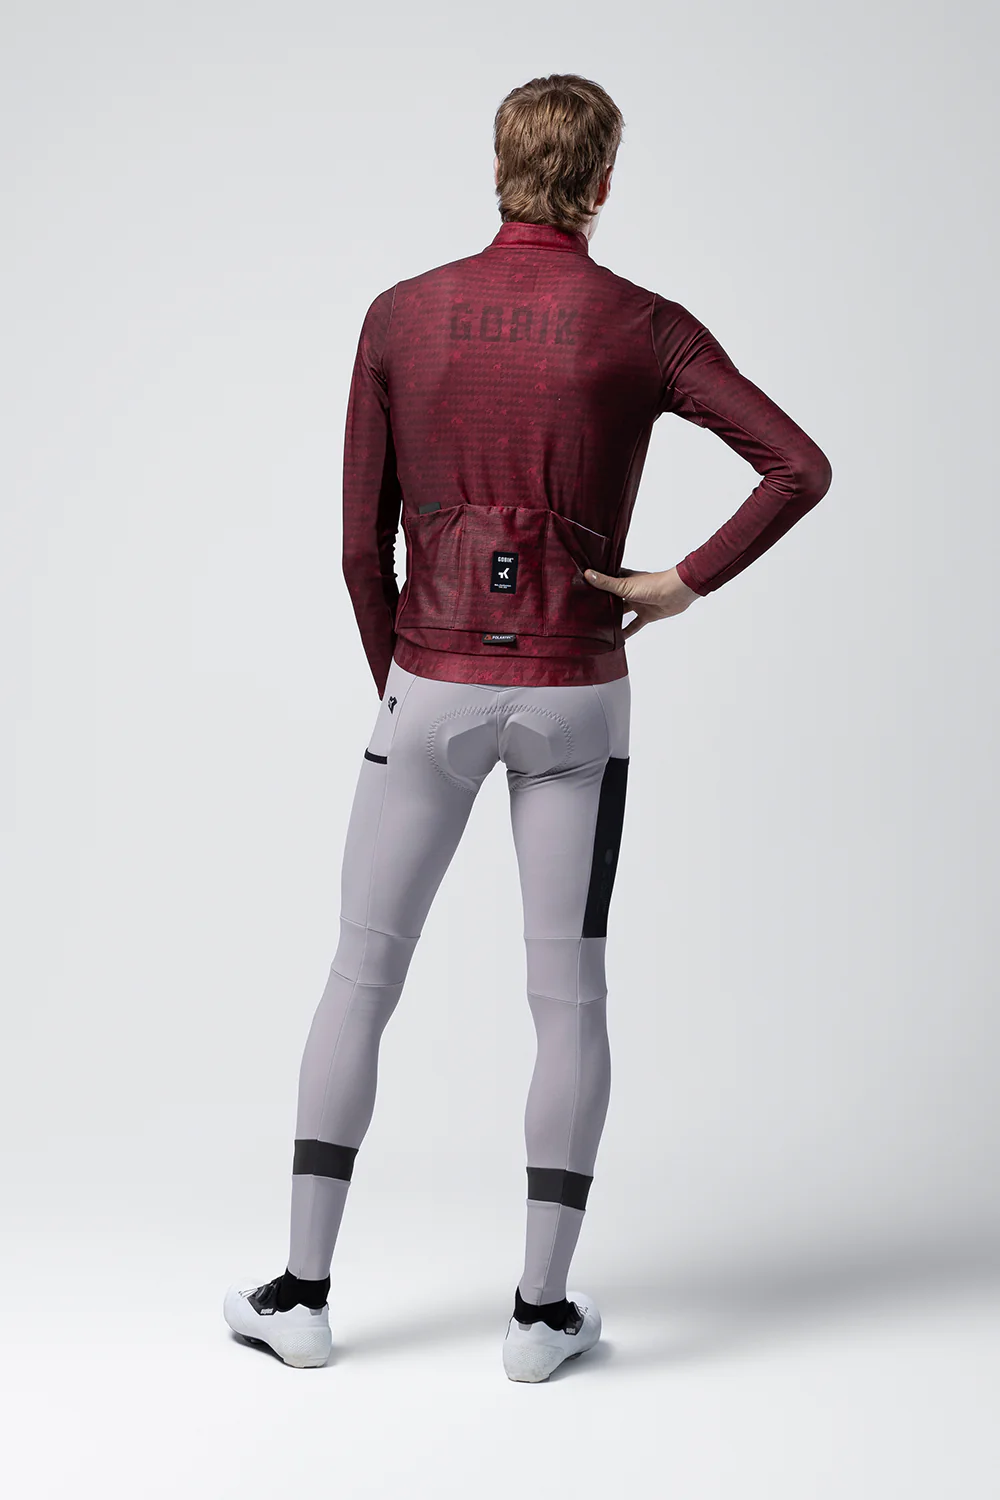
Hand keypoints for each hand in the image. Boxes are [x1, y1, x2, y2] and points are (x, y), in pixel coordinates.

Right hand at [584, 565, 700, 638]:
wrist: (677, 593)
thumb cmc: (653, 584)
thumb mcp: (625, 585)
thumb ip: (606, 583)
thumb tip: (587, 574)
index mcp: (625, 579)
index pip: (607, 580)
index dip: (596, 583)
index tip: (582, 587)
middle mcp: (630, 591)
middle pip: (613, 598)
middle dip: (602, 603)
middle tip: (585, 610)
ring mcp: (639, 603)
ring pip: (622, 612)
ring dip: (612, 618)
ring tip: (596, 626)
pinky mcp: (647, 615)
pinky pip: (634, 625)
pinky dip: (627, 632)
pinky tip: (617, 639)